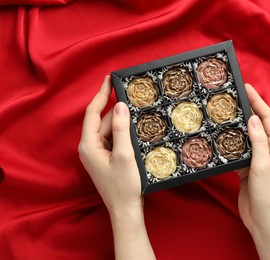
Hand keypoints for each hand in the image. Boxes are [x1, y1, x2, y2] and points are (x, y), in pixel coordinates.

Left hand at [79, 76, 154, 259]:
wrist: (126, 210)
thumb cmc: (124, 186)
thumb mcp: (124, 155)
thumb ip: (121, 129)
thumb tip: (120, 105)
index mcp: (88, 145)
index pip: (92, 112)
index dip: (101, 94)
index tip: (109, 78)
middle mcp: (89, 147)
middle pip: (103, 120)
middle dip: (117, 109)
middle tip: (134, 96)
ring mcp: (97, 153)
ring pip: (110, 129)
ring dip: (122, 122)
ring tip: (139, 112)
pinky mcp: (106, 158)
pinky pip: (113, 139)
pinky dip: (123, 132)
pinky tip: (136, 129)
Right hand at [237, 84, 269, 258]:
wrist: (263, 220)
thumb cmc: (268, 195)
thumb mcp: (263, 166)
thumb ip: (258, 142)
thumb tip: (253, 118)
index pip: (267, 118)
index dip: (257, 102)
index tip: (247, 88)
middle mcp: (268, 150)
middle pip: (257, 124)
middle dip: (246, 109)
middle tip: (233, 96)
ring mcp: (257, 159)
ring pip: (246, 137)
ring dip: (237, 125)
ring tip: (225, 112)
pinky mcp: (247, 168)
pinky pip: (239, 151)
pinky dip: (231, 143)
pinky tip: (222, 136)